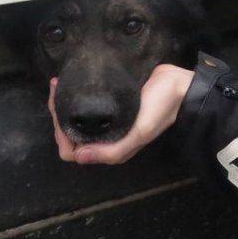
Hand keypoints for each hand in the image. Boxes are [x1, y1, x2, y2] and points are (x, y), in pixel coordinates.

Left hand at [48, 64, 194, 164]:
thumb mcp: (140, 132)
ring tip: (60, 83)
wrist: (180, 86)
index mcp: (110, 149)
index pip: (71, 150)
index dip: (59, 132)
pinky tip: (71, 81)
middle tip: (57, 88)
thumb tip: (79, 156)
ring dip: (63, 104)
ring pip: (73, 119)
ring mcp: (106, 120)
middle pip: (67, 133)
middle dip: (57, 114)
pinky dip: (73, 95)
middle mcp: (104, 137)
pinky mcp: (109, 104)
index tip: (59, 108)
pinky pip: (83, 105)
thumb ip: (113, 150)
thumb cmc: (160, 110)